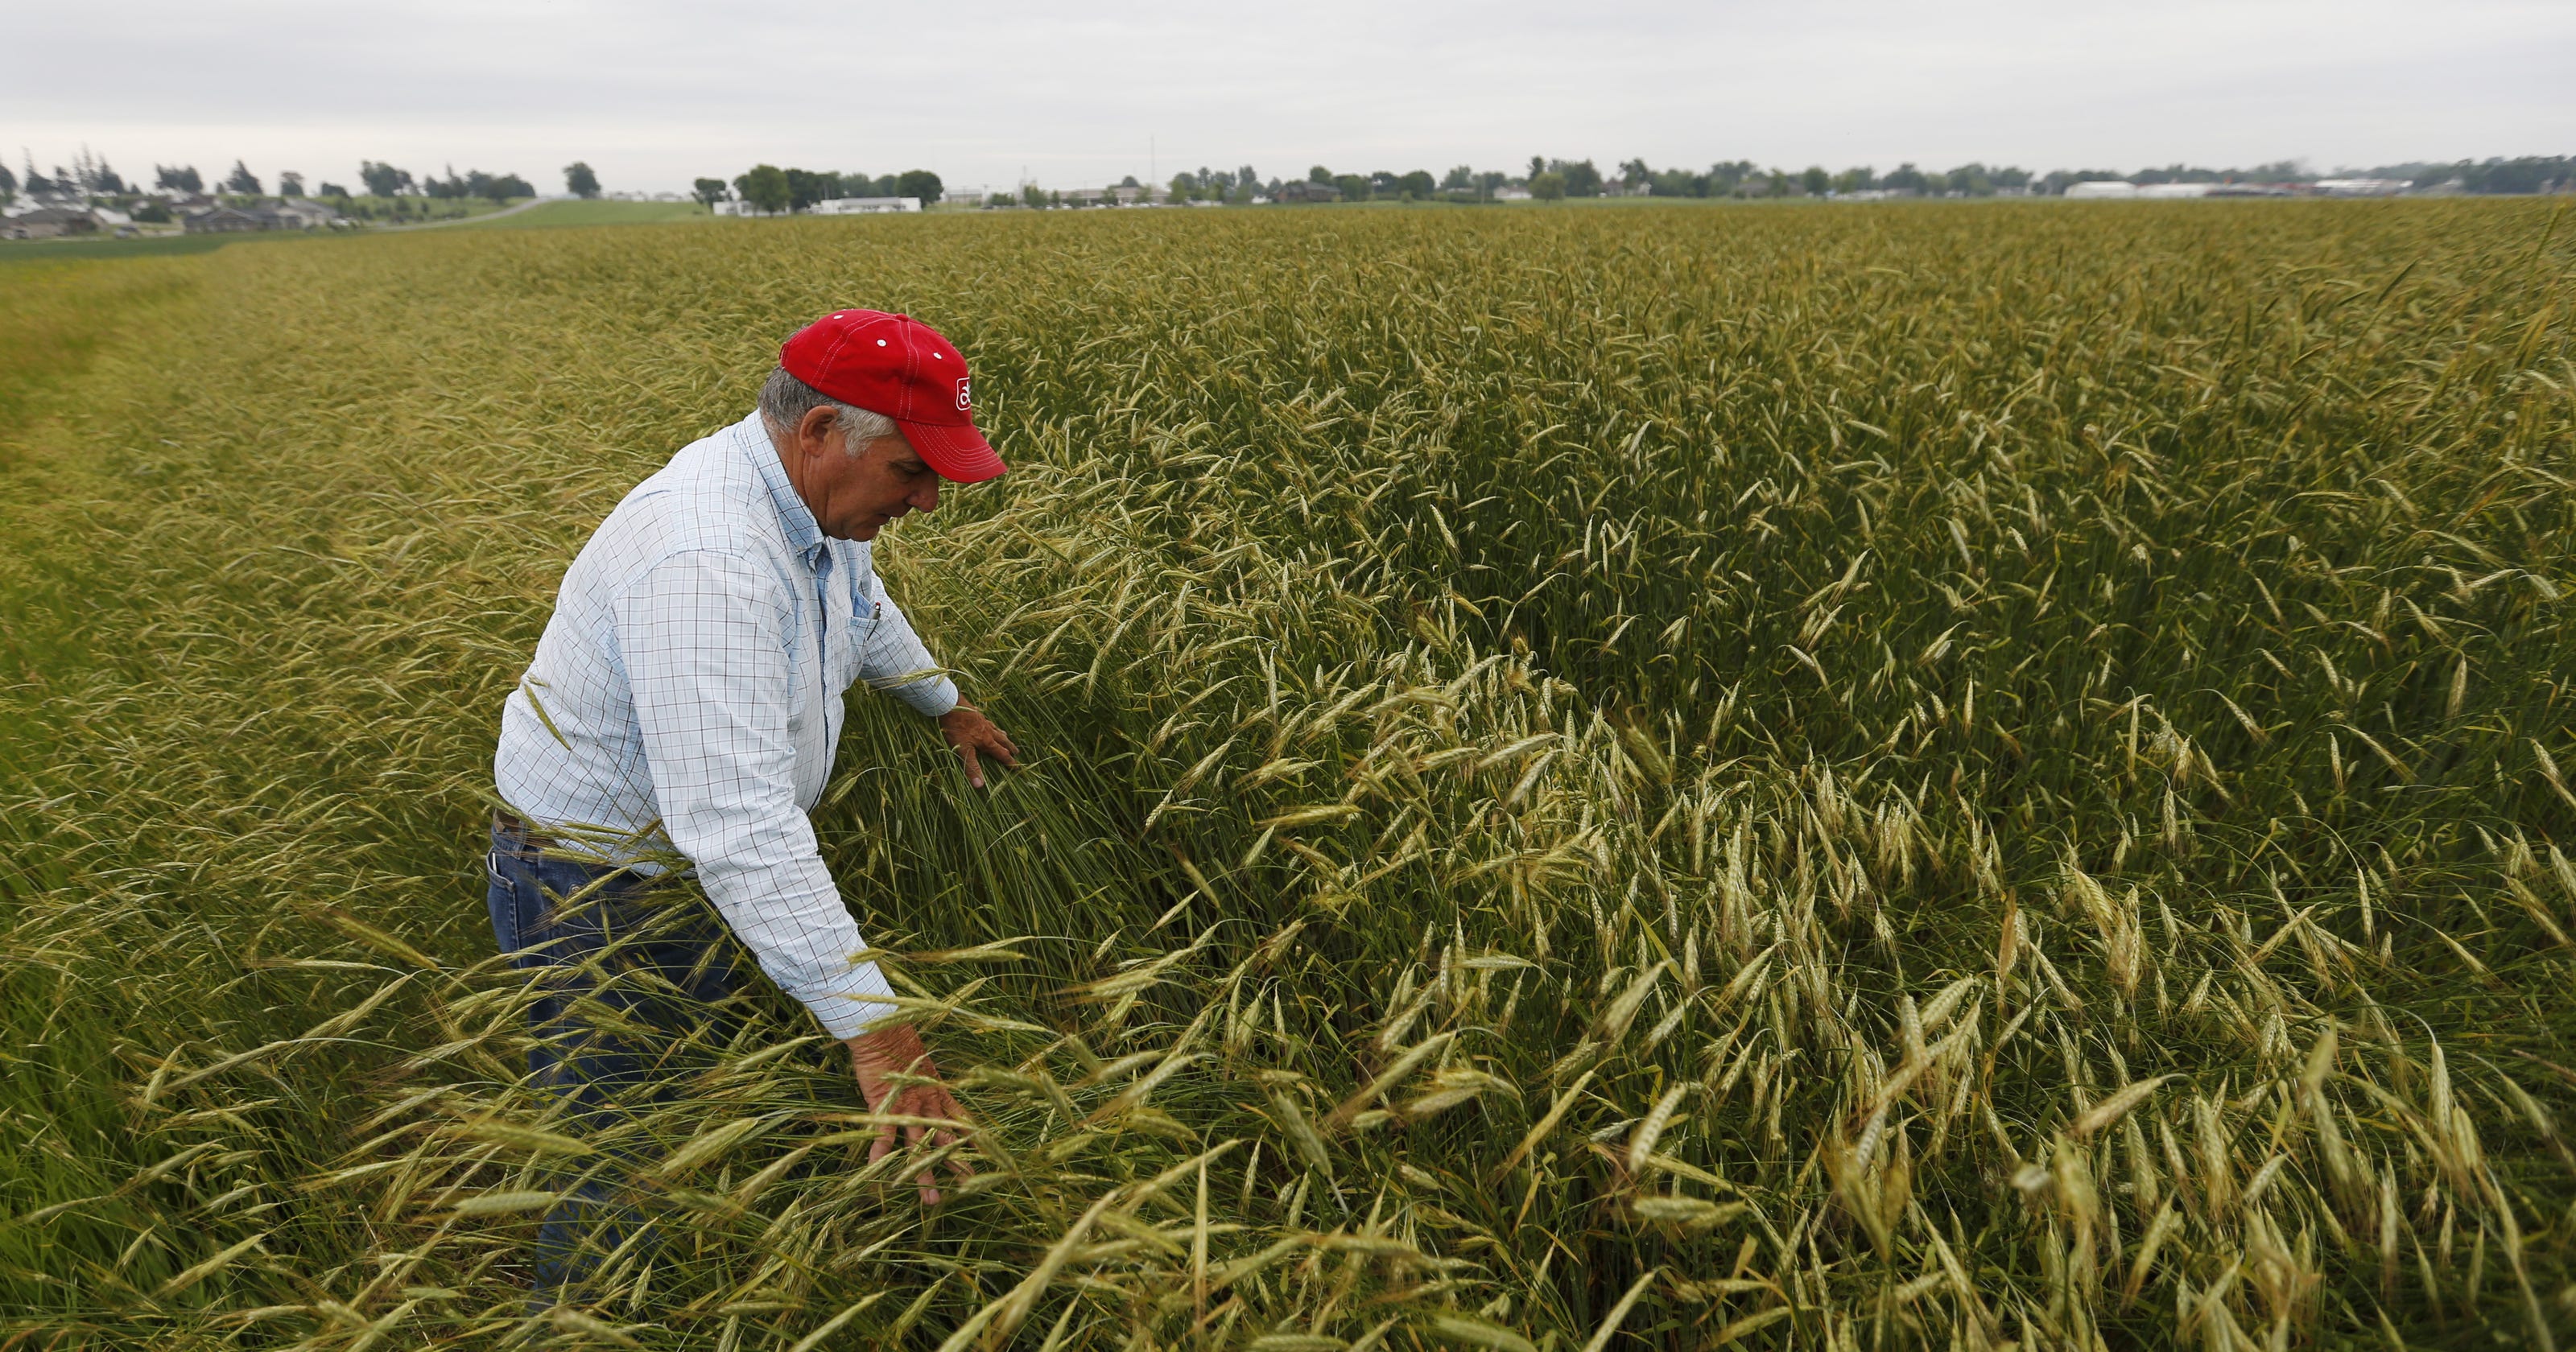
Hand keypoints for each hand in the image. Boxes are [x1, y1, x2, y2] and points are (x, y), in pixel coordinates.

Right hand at [847, 1023, 973, 1204]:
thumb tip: (924, 1077)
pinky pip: (884, 1139)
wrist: (884, 1032)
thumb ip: (924, 1076)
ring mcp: (908, 1109)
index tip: (985, 1151)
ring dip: (925, 1175)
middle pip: (945, 1140)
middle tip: (968, 1186)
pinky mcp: (887, 1109)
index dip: (972, 1136)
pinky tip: (877, 1178)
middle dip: (956, 1163)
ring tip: (932, 1200)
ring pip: (919, 1148)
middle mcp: (928, 1104)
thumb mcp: (921, 1061)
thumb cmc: (900, 1041)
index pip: (960, 1118)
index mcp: (938, 1092)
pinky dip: (879, 1157)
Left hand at [937, 703, 1019, 788]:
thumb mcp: (963, 750)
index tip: (1018, 767)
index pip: (1001, 754)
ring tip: (1006, 736)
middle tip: (1017, 752)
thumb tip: (980, 785)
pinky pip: (987, 721)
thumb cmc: (956, 729)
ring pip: (996, 730)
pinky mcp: (976, 714)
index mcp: (987, 741)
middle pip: (1002, 740)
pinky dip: (990, 725)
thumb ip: (971, 767)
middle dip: (1010, 747)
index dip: (1010, 762)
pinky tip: (987, 723)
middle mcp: (988, 731)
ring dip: (1002, 735)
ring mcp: (982, 721)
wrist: (950, 706)